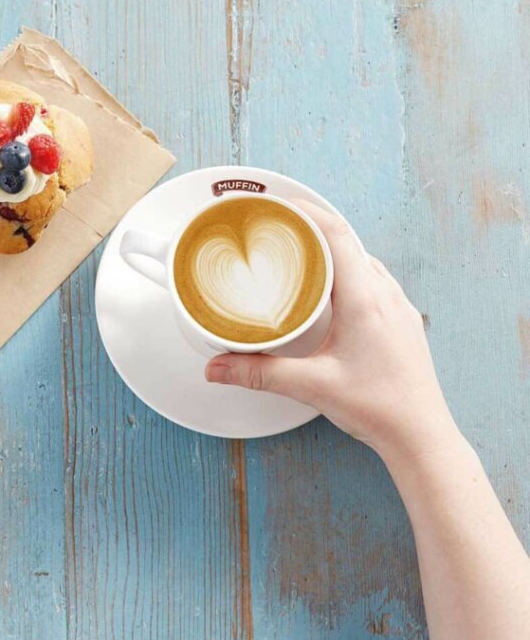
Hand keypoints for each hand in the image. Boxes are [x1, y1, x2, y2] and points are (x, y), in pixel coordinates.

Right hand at [204, 201, 457, 462]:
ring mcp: (397, 306)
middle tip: (277, 224)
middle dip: (310, 226)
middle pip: (347, 240)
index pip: (337, 234)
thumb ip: (259, 373)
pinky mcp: (399, 319)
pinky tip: (328, 285)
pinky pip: (371, 277)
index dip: (306, 212)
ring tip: (297, 251)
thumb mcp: (312, 385)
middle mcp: (385, 294)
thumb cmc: (380, 408)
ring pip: (360, 258)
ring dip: (330, 247)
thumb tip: (217, 366)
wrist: (421, 435)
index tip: (278, 203)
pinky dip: (345, 268)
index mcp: (365, 299)